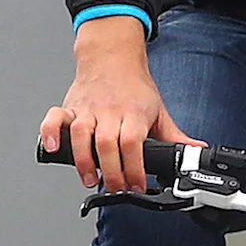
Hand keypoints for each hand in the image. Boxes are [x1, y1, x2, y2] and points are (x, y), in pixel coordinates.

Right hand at [38, 17, 191, 191]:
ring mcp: (88, 109)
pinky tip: (53, 148)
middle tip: (115, 188)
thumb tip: (196, 151)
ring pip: (81, 135)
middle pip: (107, 144)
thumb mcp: (159, 110)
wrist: (113, 57)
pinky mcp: (70, 106)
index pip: (133, 144)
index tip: (137, 184)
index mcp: (134, 114)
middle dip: (110, 171)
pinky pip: (54, 118)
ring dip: (83, 160)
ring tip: (89, 179)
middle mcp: (109, 112)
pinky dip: (50, 133)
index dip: (134, 167)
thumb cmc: (134, 87)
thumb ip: (175, 136)